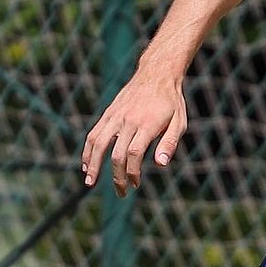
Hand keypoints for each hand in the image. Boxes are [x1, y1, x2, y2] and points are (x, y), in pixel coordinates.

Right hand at [81, 68, 187, 194]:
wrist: (156, 74)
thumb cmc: (171, 102)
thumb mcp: (179, 122)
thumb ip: (169, 143)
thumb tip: (161, 165)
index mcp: (147, 124)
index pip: (134, 154)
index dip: (132, 172)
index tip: (135, 184)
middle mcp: (128, 120)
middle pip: (116, 154)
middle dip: (116, 177)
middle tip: (121, 192)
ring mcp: (115, 116)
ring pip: (98, 143)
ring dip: (93, 165)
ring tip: (90, 182)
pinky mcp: (108, 113)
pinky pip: (94, 133)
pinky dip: (88, 150)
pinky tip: (86, 164)